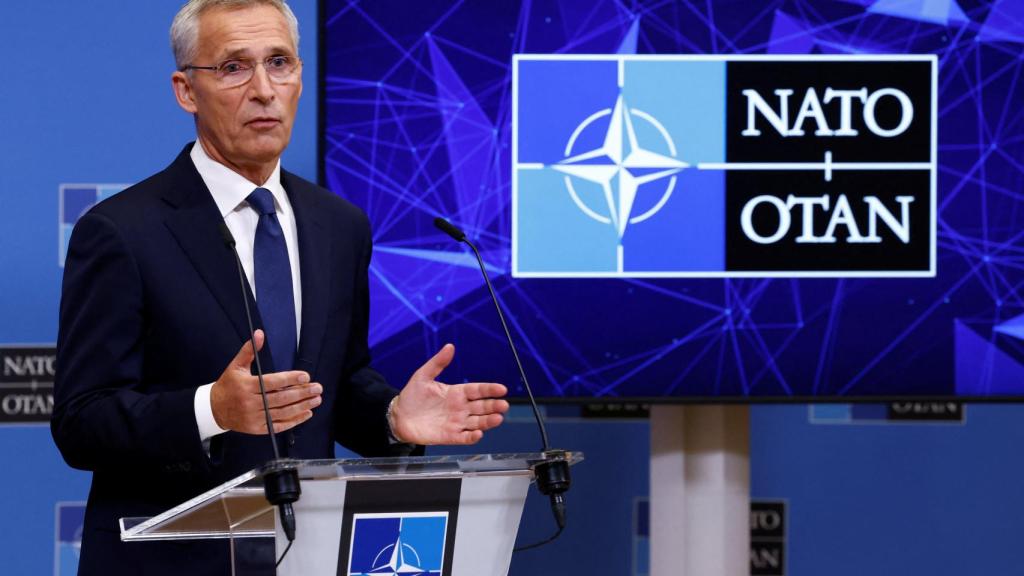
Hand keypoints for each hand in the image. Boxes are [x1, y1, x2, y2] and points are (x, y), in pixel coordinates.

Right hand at [210, 330, 322, 434]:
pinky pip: (278, 426)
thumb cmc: (228, 385)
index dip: (291, 379)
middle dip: (302, 393)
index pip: (273, 382)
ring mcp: (254, 417)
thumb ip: (249, 350)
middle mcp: (250, 403)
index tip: (306, 376)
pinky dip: (294, 421)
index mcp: (246, 386)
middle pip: (281, 398)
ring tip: (316, 400)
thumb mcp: (236, 366)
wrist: (214, 409)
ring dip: (302, 406)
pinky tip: (306, 413)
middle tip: (317, 388)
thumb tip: (259, 333)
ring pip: (282, 413)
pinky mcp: (257, 428)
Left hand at [390, 344, 508, 444]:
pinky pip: (464, 437)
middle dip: (494, 406)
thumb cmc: (412, 396)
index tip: (502, 389)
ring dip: (488, 421)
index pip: (478, 390)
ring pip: (477, 422)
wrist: (398, 416)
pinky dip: (472, 437)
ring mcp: (456, 423)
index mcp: (457, 392)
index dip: (490, 389)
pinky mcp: (450, 436)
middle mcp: (460, 408)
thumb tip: (450, 346)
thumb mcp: (423, 376)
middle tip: (504, 405)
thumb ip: (438, 363)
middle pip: (482, 407)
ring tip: (497, 419)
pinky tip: (478, 434)